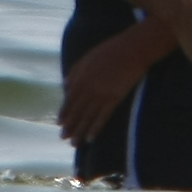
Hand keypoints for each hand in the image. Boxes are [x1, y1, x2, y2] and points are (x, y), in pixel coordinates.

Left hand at [56, 20, 170, 145]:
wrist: (132, 49)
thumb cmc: (111, 50)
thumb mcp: (88, 57)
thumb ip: (74, 71)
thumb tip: (64, 85)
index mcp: (80, 77)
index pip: (69, 99)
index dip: (64, 112)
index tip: (59, 123)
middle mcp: (88, 87)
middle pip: (76, 110)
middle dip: (69, 125)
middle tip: (63, 137)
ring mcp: (101, 93)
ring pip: (87, 117)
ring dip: (80, 131)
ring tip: (74, 143)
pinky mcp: (114, 97)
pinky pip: (102, 116)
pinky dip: (95, 128)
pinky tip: (91, 138)